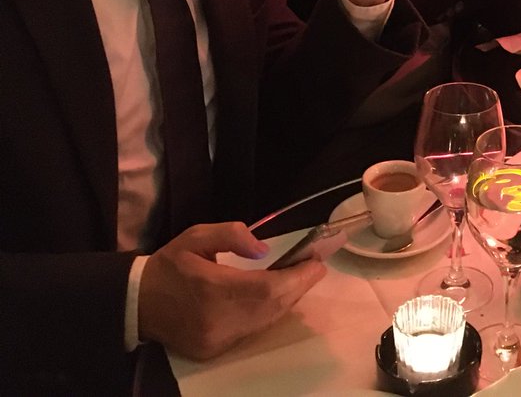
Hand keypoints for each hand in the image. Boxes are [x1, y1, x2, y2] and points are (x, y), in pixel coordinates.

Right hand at [139, 222, 325, 359]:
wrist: (137, 303)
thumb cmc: (170, 265)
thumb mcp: (196, 237)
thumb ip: (231, 235)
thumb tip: (263, 249)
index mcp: (211, 288)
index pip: (267, 288)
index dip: (297, 278)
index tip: (316, 262)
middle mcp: (216, 320)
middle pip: (272, 307)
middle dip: (298, 287)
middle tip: (314, 267)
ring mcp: (215, 340)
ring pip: (265, 322)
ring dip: (287, 301)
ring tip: (300, 279)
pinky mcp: (213, 351)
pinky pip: (252, 332)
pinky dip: (269, 314)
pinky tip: (277, 298)